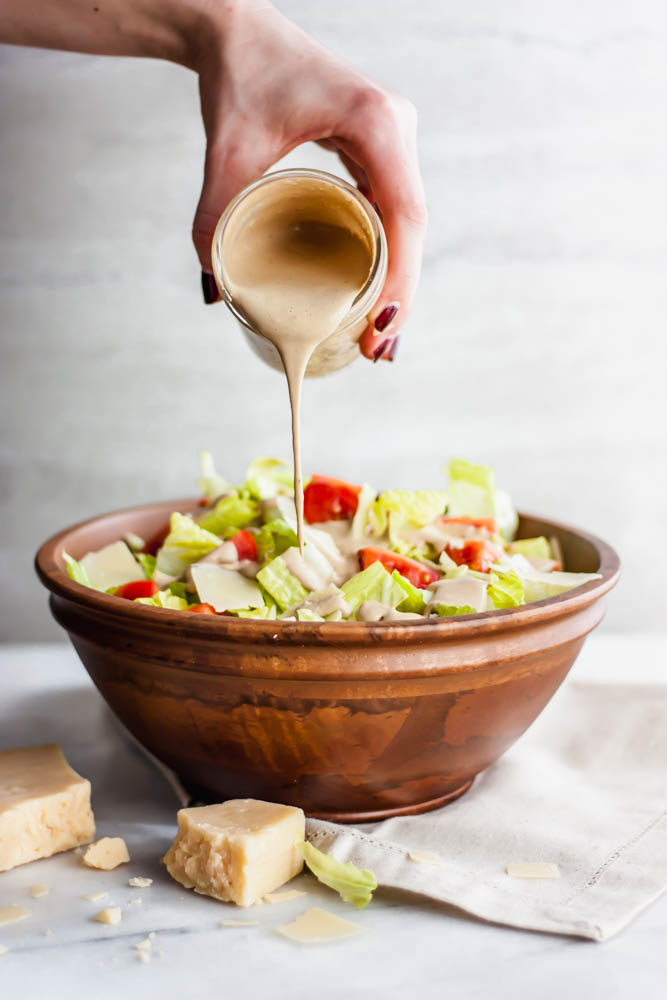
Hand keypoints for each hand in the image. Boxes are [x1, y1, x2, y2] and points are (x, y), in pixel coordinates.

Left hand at [193, 1, 426, 360]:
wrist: (238, 31)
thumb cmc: (238, 78)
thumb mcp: (226, 152)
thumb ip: (213, 219)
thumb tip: (216, 291)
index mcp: (377, 123)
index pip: (404, 217)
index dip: (400, 280)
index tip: (380, 328)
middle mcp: (397, 129)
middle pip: (412, 229)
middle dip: (400, 294)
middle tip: (378, 351)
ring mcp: (393, 139)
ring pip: (407, 224)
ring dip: (398, 279)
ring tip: (377, 335)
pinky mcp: (380, 148)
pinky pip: (392, 210)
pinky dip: (386, 253)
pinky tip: (373, 292)